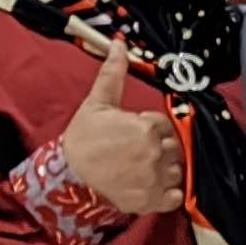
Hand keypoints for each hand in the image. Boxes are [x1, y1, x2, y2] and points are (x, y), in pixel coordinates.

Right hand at [58, 33, 183, 216]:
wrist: (68, 179)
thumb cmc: (82, 140)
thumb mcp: (97, 103)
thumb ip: (112, 74)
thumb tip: (119, 43)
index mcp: (146, 127)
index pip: (164, 124)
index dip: (149, 128)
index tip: (133, 134)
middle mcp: (155, 153)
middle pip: (174, 147)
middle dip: (159, 148)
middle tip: (135, 153)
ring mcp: (155, 179)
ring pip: (176, 170)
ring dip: (165, 170)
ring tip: (141, 169)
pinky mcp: (152, 201)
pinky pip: (176, 196)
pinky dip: (169, 193)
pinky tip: (150, 186)